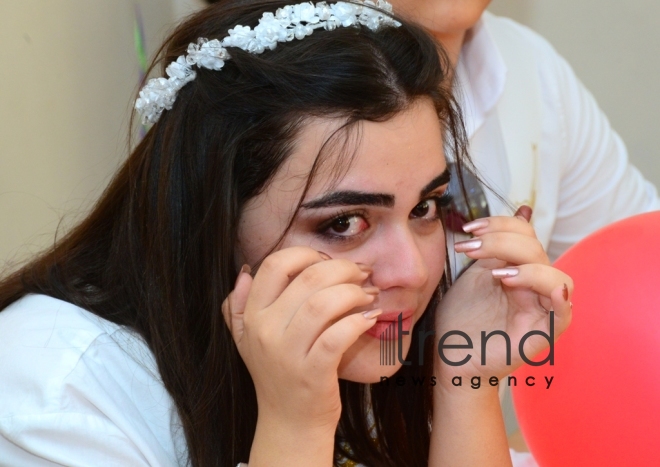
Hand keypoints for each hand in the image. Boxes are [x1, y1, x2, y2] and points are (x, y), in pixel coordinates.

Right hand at [222, 246, 379, 431]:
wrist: (289, 424)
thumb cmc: (277, 376)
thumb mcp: (247, 341)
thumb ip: (238, 307)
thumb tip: (245, 274)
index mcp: (252, 317)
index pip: (274, 265)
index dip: (306, 254)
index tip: (328, 261)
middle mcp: (265, 332)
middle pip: (307, 279)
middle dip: (341, 269)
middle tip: (361, 274)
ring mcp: (288, 354)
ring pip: (323, 303)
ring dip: (353, 292)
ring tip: (367, 295)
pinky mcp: (313, 373)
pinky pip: (337, 336)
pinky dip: (358, 322)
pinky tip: (369, 318)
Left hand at [434, 207, 572, 383]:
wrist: (452, 357)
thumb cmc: (462, 319)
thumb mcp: (474, 274)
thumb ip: (493, 247)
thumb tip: (523, 210)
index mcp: (518, 268)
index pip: (524, 233)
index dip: (500, 224)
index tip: (469, 229)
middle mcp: (534, 285)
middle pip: (535, 250)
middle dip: (501, 241)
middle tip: (468, 248)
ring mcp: (542, 309)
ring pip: (555, 277)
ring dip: (526, 267)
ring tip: (496, 275)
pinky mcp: (544, 333)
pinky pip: (563, 312)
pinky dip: (556, 296)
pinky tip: (534, 288)